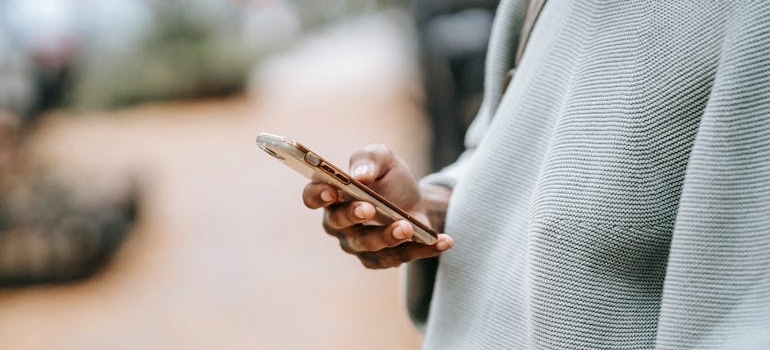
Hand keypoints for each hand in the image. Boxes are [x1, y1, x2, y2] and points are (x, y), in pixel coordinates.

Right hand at [302, 144, 453, 268]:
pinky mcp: (381, 259)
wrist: (414, 199)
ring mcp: (358, 244)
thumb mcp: (383, 157)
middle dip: (353, 216)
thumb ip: (369, 159)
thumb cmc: (389, 177)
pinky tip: (443, 241)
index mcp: (331, 193)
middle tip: (369, 209)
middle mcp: (338, 223)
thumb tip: (360, 175)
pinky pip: (399, 257)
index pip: (312, 196)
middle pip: (338, 224)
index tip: (332, 191)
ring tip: (407, 226)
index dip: (318, 195)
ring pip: (368, 246)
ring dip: (388, 237)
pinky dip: (422, 249)